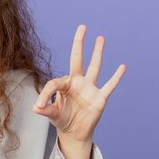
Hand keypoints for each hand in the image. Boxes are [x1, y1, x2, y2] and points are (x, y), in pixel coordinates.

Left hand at [32, 24, 125, 144]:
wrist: (75, 132)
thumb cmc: (62, 120)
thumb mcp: (52, 115)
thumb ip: (46, 110)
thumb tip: (35, 107)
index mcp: (64, 85)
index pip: (54, 83)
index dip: (46, 94)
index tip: (39, 105)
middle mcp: (77, 82)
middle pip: (78, 59)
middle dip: (79, 44)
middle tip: (82, 27)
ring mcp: (90, 88)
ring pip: (95, 67)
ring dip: (97, 53)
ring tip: (100, 38)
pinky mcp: (100, 98)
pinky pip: (109, 85)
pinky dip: (116, 77)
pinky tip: (122, 66)